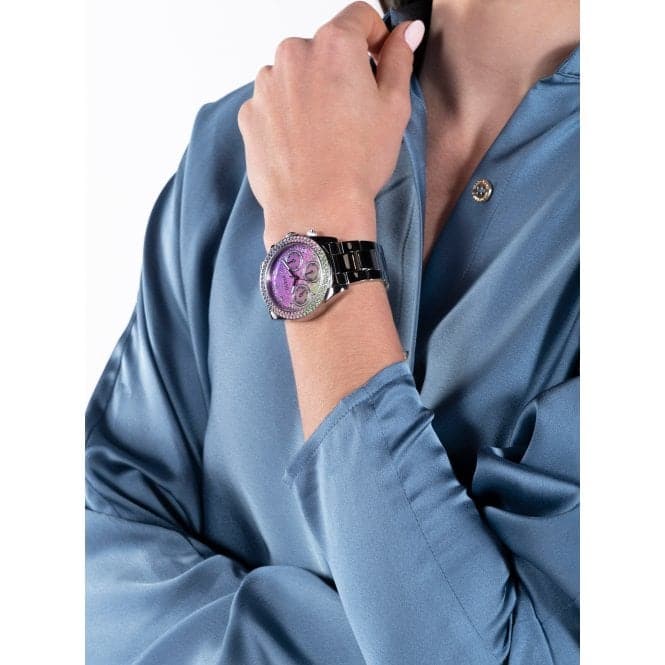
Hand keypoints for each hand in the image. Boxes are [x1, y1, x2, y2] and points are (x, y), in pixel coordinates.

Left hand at [236, 1, 424, 248]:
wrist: (317, 210)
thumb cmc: (357, 164)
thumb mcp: (394, 108)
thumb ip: (399, 59)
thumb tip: (405, 31)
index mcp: (333, 45)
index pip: (358, 16)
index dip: (375, 36)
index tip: (378, 58)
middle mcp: (292, 55)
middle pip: (323, 47)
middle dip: (340, 69)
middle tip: (353, 110)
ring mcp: (265, 85)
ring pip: (295, 75)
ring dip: (310, 91)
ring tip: (325, 133)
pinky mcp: (250, 114)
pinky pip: (273, 102)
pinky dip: (288, 114)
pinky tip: (303, 144)